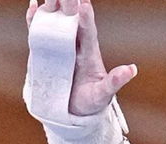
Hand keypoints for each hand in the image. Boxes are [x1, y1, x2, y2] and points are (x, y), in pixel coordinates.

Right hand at [26, 0, 135, 116]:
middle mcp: (75, 45)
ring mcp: (60, 46)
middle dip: (69, 3)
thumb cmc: (92, 101)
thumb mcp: (103, 94)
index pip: (88, 32)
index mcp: (89, 53)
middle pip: (71, 20)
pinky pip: (39, 32)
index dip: (86, 19)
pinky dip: (35, 19)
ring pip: (55, 21)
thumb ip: (115, 81)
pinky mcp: (46, 51)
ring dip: (51, 5)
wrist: (73, 110)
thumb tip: (132, 69)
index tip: (84, 5)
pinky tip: (33, 5)